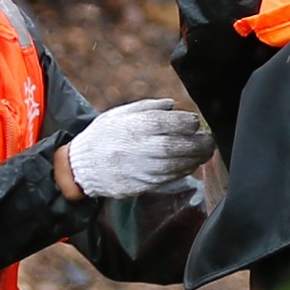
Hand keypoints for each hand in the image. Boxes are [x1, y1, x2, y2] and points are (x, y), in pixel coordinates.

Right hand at [56, 99, 213, 199]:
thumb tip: (172, 105)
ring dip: (194, 159)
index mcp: (132, 127)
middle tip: (209, 140)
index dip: (187, 123)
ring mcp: (139, 168)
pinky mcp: (140, 184)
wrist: (81, 167)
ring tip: (204, 152)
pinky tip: (189, 165)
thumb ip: (147, 107)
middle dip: (198, 143)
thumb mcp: (119, 114)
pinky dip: (182, 172)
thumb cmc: (103, 136)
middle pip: (174, 146)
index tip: (194, 122)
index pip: (167, 123)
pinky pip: (167, 178)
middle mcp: (137, 148)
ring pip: (174, 165)